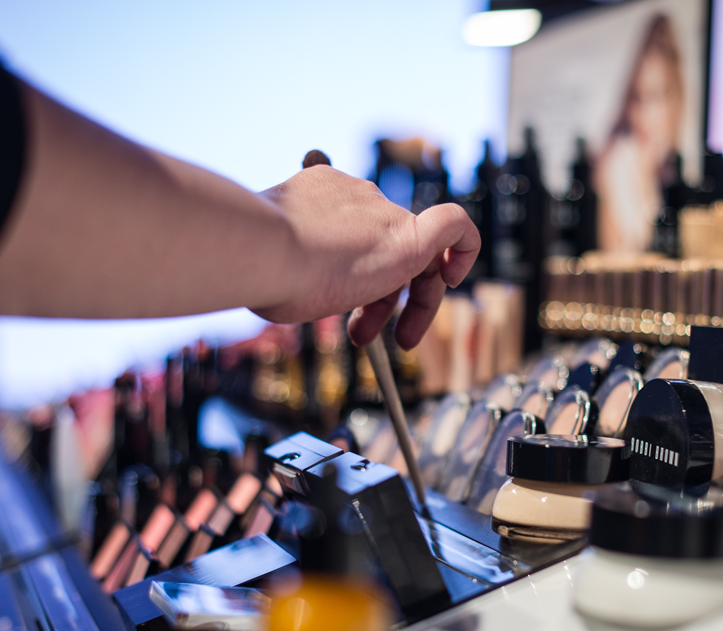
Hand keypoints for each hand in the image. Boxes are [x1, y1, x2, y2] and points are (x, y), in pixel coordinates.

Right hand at [256, 165, 478, 348]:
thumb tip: (281, 289)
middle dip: (379, 297)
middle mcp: (354, 199)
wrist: (262, 249)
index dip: (352, 273)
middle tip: (364, 334)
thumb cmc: (256, 267)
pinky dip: (465, 249)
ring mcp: (382, 214)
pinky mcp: (410, 234)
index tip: (341, 297)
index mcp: (318, 200)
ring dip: (414, 300)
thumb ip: (287, 270)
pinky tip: (454, 279)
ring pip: (416, 254)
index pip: (350, 236)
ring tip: (403, 339)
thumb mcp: (272, 268)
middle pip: (384, 249)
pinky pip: (455, 226)